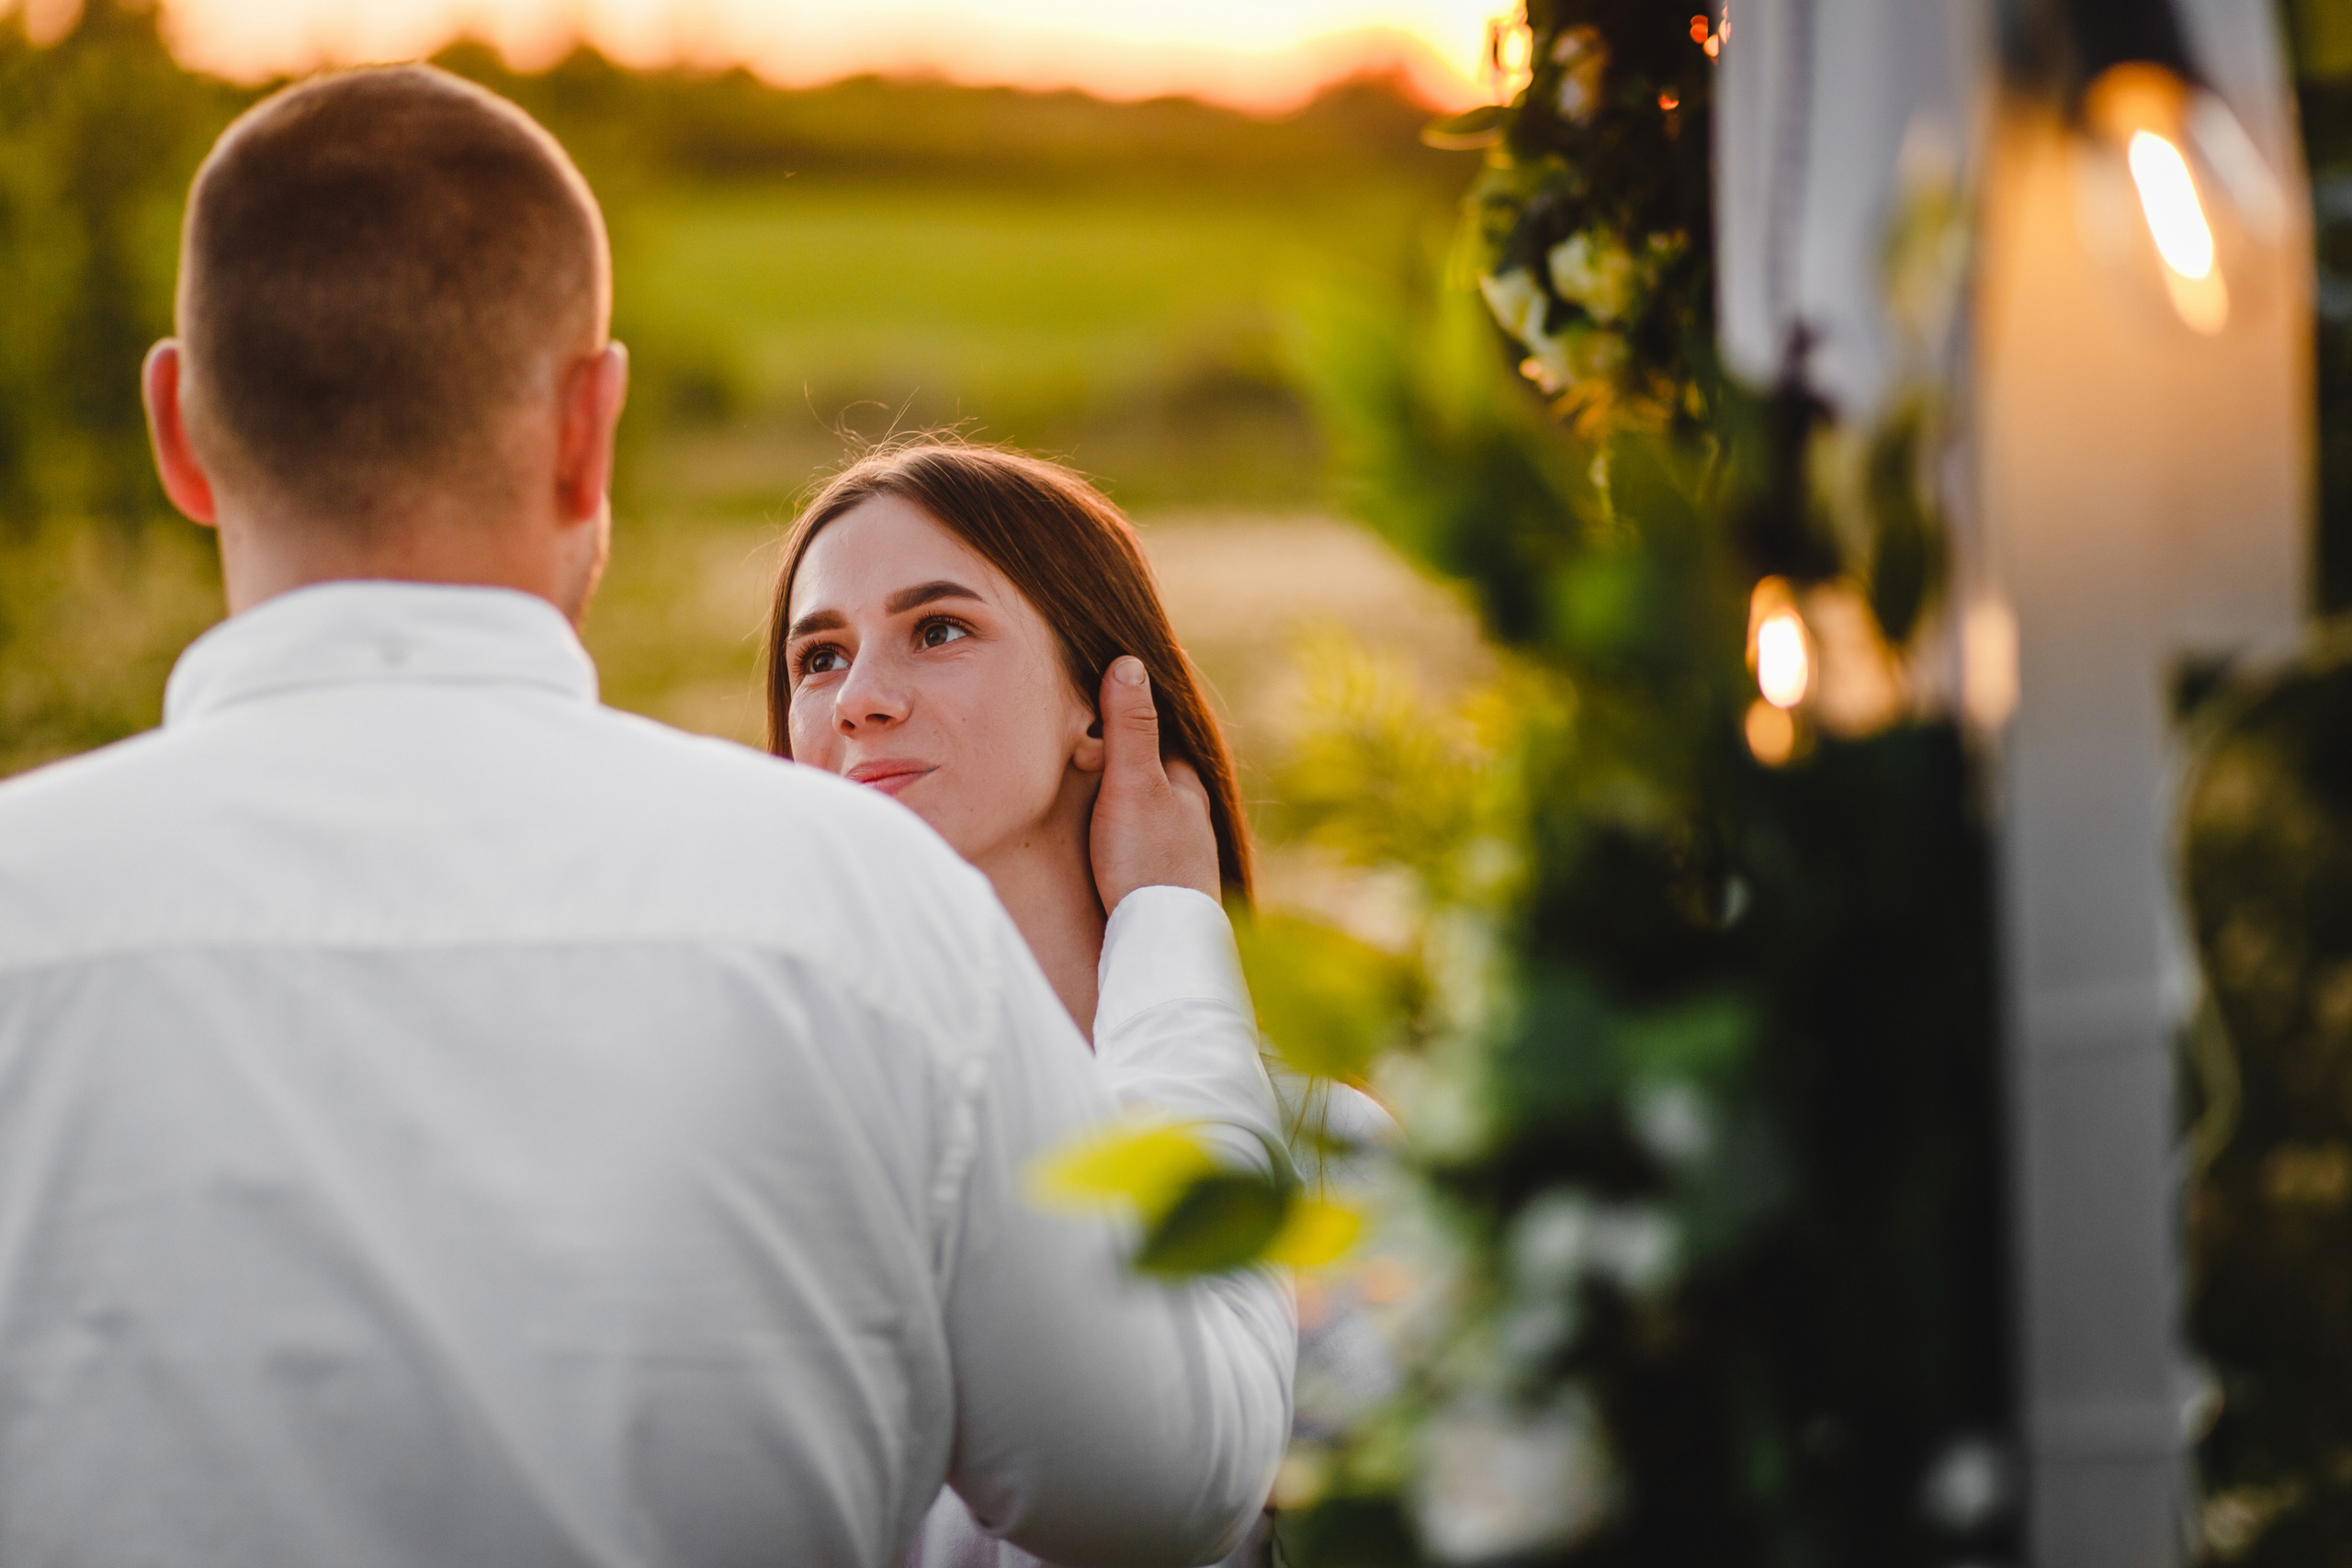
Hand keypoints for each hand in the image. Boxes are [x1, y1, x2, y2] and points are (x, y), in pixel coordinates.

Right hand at [1090, 656, 1220, 911]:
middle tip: (1081, 754)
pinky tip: (1108, 849)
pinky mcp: (1167, 889)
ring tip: (1088, 796)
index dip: (1126, 719)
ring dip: (1121, 803)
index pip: (1160, 737)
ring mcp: (1183, 855)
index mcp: (1188, 786)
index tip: (1093, 705)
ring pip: (1149, 814)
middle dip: (1121, 763)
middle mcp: (1193, 818)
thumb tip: (1129, 662)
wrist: (1161, 944)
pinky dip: (1123, 837)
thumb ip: (1131, 728)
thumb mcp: (1133, 785)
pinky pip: (1142, 848)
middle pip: (1153, 776)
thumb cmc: (1148, 862)